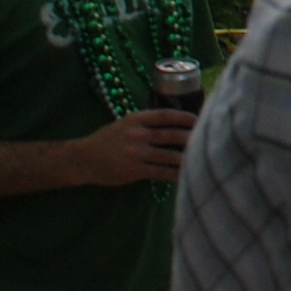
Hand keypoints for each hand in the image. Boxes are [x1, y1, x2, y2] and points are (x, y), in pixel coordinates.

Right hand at [76, 108, 195, 184]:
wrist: (84, 159)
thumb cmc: (107, 140)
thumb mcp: (124, 124)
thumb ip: (145, 122)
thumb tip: (174, 123)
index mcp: (135, 119)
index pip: (165, 115)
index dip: (184, 116)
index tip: (198, 118)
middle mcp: (137, 134)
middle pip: (170, 135)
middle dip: (190, 136)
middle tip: (206, 138)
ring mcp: (136, 153)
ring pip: (168, 155)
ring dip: (186, 157)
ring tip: (201, 157)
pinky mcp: (135, 170)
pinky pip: (161, 172)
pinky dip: (175, 173)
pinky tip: (186, 175)